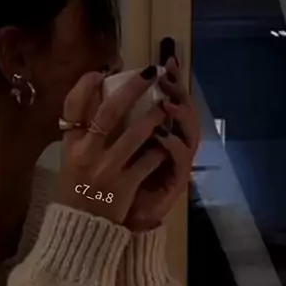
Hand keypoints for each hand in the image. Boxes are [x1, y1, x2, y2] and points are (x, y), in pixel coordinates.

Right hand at [56, 66, 169, 224]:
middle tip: (149, 73)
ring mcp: (107, 170)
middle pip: (109, 112)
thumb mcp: (70, 162)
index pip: (72, 106)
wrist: (82, 231)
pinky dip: (160, 150)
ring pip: (135, 134)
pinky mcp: (125, 186)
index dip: (87, 85)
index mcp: (71, 146)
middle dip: (132, 88)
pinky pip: (148, 161)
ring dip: (154, 117)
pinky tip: (167, 144)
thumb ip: (81, 137)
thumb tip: (98, 102)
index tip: (102, 72)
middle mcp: (87, 154)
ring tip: (166, 106)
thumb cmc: (77, 193)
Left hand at [124, 57, 199, 231]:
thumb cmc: (109, 185)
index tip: (166, 61)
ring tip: (167, 103)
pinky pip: (179, 163)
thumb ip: (109, 120)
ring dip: (179, 116)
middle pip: (185, 110)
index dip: (172, 80)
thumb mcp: (107, 147)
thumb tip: (96, 82)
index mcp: (156, 132)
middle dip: (178, 90)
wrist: (112, 224)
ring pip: (189, 133)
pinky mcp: (176, 183)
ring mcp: (176, 164)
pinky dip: (172, 149)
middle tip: (167, 75)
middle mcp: (170, 143)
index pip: (171, 99)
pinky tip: (163, 138)